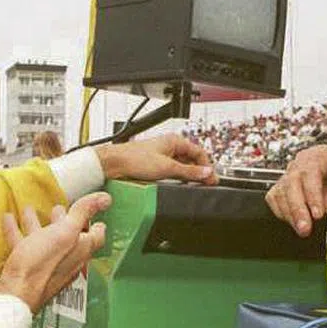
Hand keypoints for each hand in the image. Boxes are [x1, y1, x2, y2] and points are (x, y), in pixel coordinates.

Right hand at [0, 192, 110, 312]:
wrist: (15, 293)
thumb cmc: (41, 267)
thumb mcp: (65, 232)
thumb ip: (83, 214)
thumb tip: (105, 199)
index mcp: (79, 250)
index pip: (95, 236)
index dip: (96, 224)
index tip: (96, 216)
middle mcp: (66, 259)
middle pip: (68, 237)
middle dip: (63, 221)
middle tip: (60, 209)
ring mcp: (45, 265)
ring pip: (43, 240)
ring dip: (37, 224)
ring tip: (29, 210)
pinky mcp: (27, 269)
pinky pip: (23, 246)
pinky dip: (17, 232)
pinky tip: (9, 221)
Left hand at [94, 134, 215, 184]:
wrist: (114, 164)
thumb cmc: (134, 159)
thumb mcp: (167, 167)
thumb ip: (189, 171)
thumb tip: (206, 173)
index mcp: (175, 141)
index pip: (199, 152)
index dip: (207, 166)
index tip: (212, 178)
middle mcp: (170, 147)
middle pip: (192, 160)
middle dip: (199, 172)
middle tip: (206, 184)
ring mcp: (163, 156)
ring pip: (183, 167)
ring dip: (189, 176)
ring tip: (194, 185)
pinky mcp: (156, 166)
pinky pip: (173, 172)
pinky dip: (179, 178)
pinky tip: (180, 185)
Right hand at [265, 145, 326, 236]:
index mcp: (320, 155)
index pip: (310, 173)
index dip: (312, 195)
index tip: (318, 214)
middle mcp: (301, 163)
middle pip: (291, 183)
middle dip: (297, 208)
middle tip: (305, 228)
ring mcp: (289, 174)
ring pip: (280, 192)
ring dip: (290, 214)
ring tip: (302, 230)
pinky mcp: (282, 186)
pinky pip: (274, 198)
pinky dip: (282, 212)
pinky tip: (294, 222)